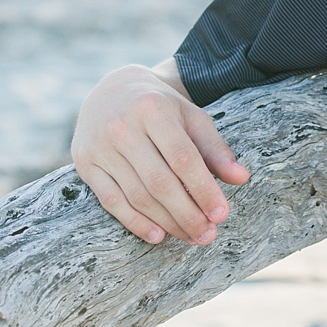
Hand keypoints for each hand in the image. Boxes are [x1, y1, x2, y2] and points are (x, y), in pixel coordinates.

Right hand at [71, 61, 249, 245]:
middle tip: (208, 235)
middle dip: (187, 213)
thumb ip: (215, 148)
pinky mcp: (85, 164)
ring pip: (136, 195)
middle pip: (159, 181)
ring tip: (191, 236)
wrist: (113, 90)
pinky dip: (134, 221)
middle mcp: (122, 127)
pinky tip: (157, 235)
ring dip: (166, 221)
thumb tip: (241, 178)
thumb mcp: (191, 117)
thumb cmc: (161, 108)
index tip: (222, 214)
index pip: (182, 157)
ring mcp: (100, 147)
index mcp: (153, 109)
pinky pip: (110, 200)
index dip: (203, 188)